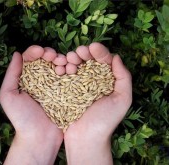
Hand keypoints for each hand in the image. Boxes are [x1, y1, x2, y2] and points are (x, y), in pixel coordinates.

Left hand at [0, 46, 62, 164]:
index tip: (41, 51)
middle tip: (54, 56)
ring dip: (62, 60)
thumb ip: (12, 74)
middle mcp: (41, 80)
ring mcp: (55, 86)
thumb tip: (17, 54)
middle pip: (47, 60)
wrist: (39, 138)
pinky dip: (70, 70)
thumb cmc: (22, 118)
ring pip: (59, 66)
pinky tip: (71, 69)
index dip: (36, 51)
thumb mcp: (9, 95)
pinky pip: (69, 78)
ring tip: (63, 62)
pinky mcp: (66, 93)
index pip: (31, 59)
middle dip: (50, 54)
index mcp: (27, 79)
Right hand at [64, 43, 131, 164]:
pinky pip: (64, 76)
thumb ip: (124, 78)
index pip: (104, 61)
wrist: (86, 138)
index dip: (99, 52)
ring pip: (75, 66)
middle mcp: (92, 81)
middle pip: (88, 61)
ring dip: (72, 59)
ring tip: (69, 59)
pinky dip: (62, 69)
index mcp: (107, 81)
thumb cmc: (105, 120)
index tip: (92, 47)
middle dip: (83, 53)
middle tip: (78, 52)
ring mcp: (77, 85)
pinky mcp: (66, 91)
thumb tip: (116, 57)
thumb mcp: (122, 100)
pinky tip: (61, 67)